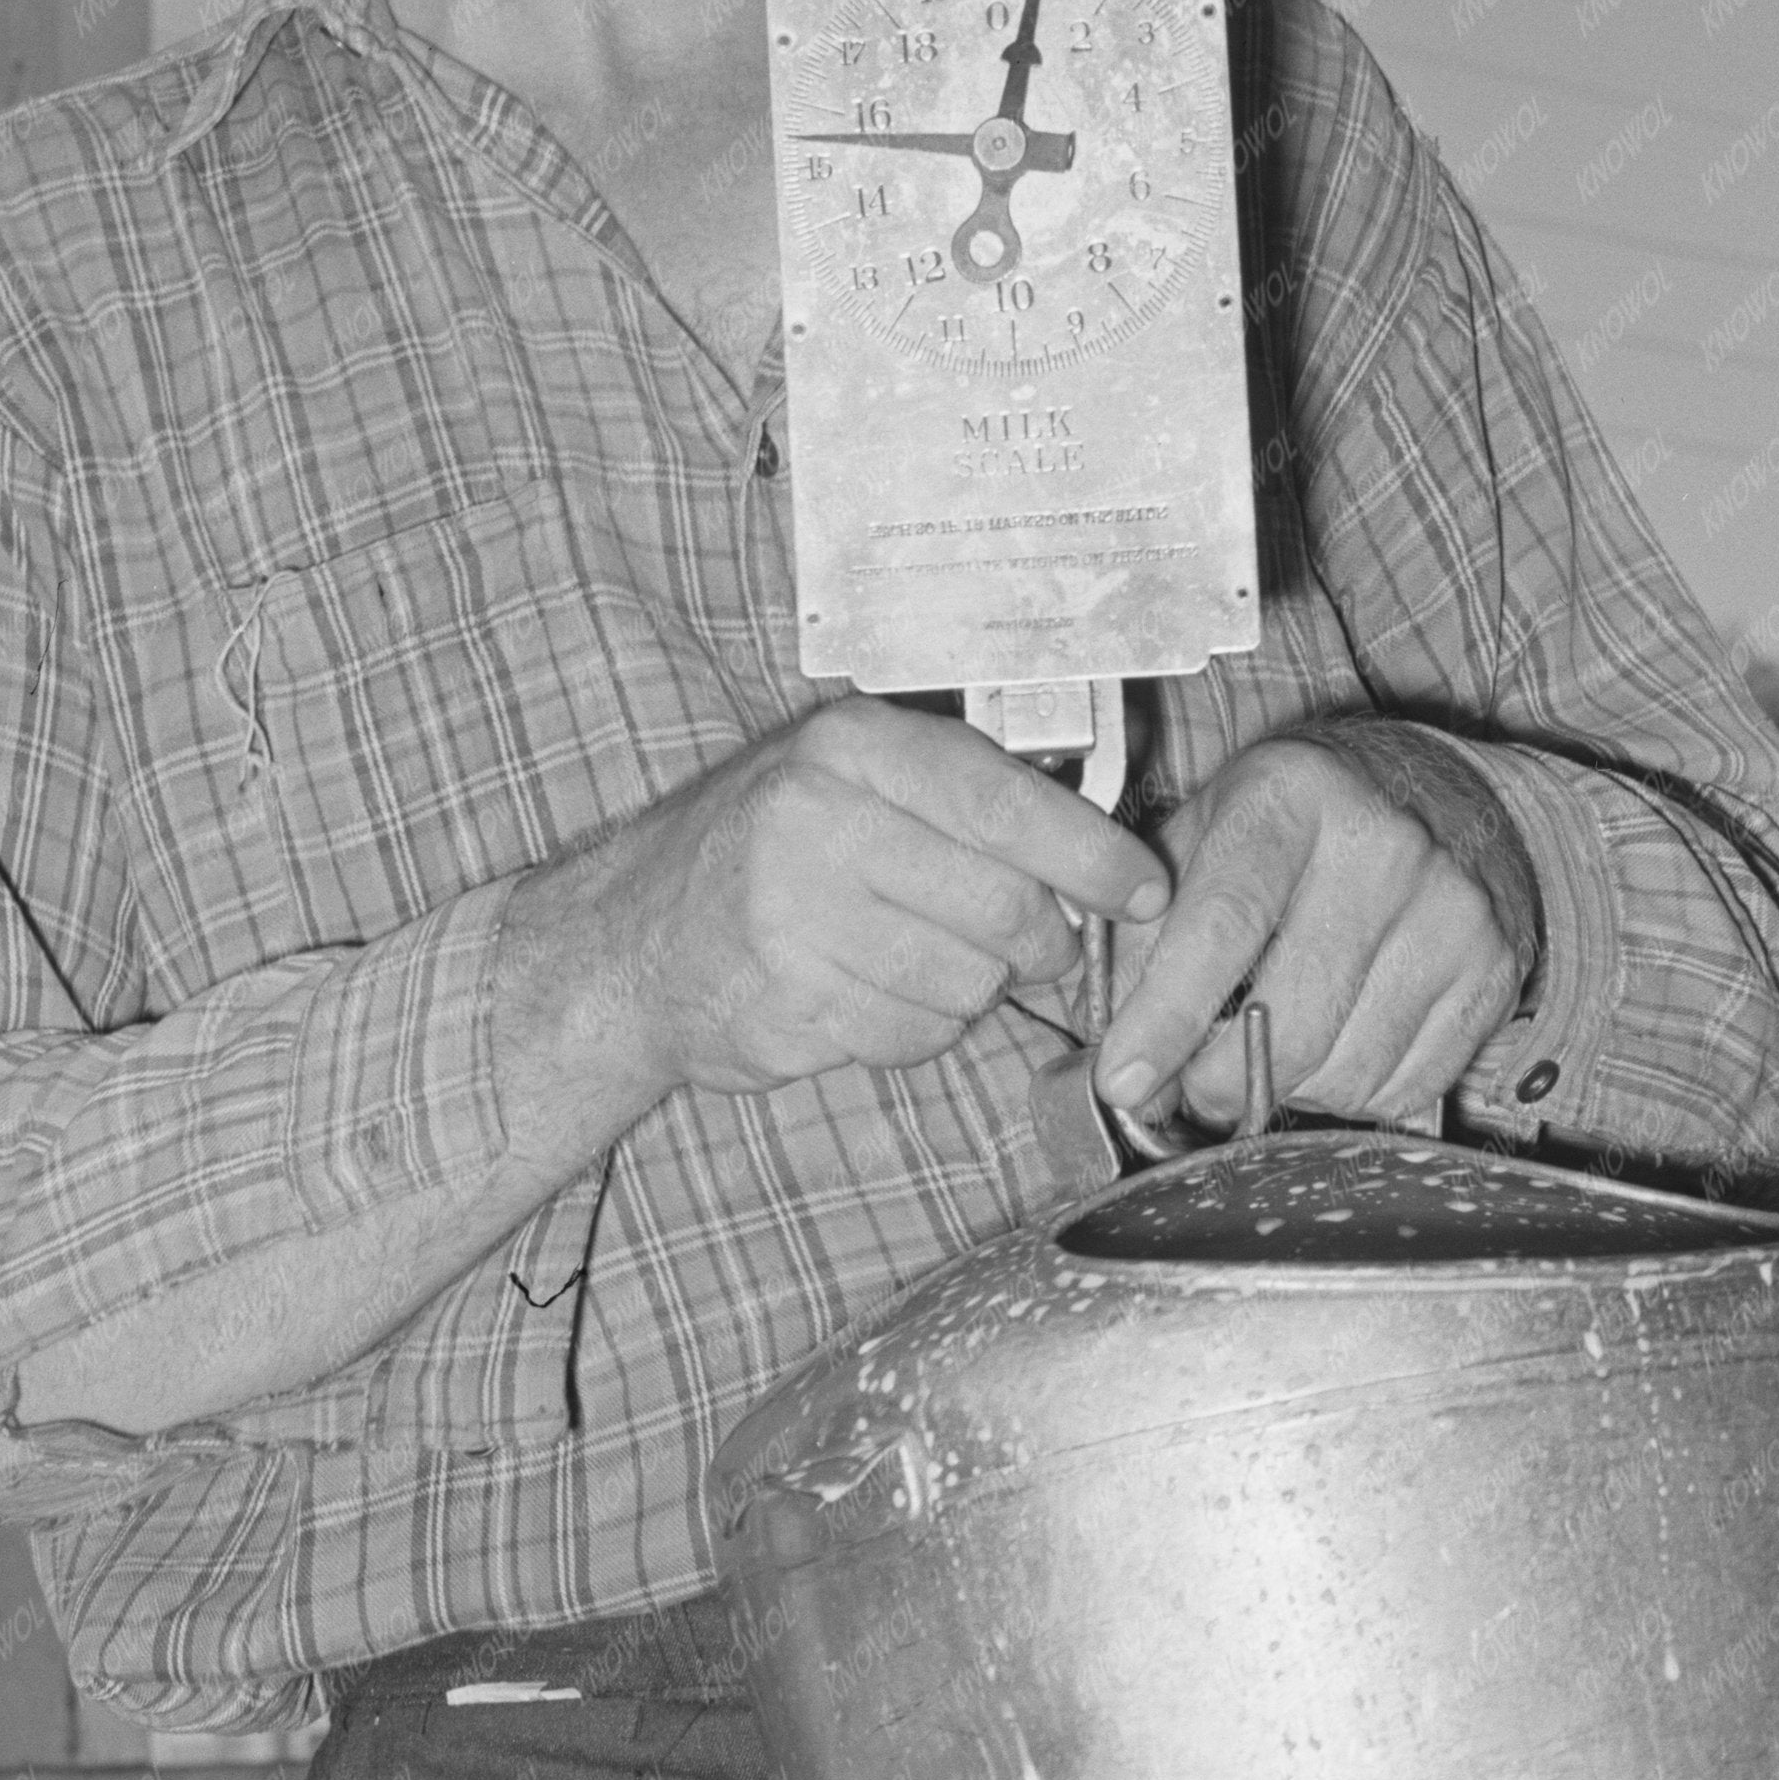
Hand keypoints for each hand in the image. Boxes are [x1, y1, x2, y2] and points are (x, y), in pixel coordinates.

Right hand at [516, 696, 1172, 1116]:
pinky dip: (917, 1030)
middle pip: (1003, 906)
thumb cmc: (769, 850)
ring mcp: (794, 912)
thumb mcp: (851, 779)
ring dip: (972, 989)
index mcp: (851, 745)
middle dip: (1042, 943)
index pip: (1007, 803)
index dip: (1094, 856)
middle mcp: (819, 816)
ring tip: (924, 963)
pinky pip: (913, 1034)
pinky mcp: (788, 998)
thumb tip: (1104, 850)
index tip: (1145, 890)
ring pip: (968, 980)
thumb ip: (963, 797)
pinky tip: (873, 997)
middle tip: (1041, 949)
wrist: (633, 939)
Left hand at [1092, 726, 1538, 1137]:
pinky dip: (1354, 1094)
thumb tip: (1123, 1065)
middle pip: (1290, 1021)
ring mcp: (1451, 911)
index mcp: (1292, 798)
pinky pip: (1405, 1088)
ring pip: (1346, 1072)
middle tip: (1196, 1084)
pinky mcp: (1494, 969)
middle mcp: (1384, 848)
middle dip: (1221, 1081)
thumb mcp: (1204, 834)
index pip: (1223, 927)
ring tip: (1274, 1049)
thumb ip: (1145, 934)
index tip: (1122, 1080)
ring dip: (1289, 1089)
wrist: (1440, 791)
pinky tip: (1338, 1045)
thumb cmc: (1297, 823)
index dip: (1166, 1018)